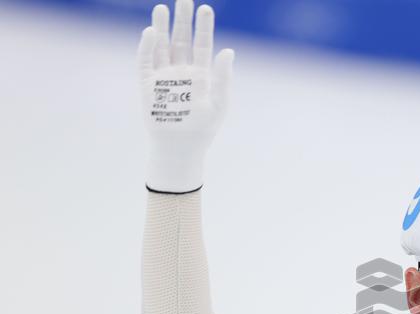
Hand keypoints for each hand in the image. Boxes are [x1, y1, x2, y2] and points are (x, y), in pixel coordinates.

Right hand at [137, 0, 233, 192]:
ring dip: (162, 27)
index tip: (205, 8)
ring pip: (162, 46)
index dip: (203, 27)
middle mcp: (182, 71)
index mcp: (201, 74)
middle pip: (181, 39)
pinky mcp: (148, 85)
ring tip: (163, 8)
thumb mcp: (219, 103)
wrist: (180, 149)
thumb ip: (223, 77)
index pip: (202, 44)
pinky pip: (146, 61)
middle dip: (182, 20)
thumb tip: (229, 50)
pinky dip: (148, 46)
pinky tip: (151, 31)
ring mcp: (164, 76)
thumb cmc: (202, 129)